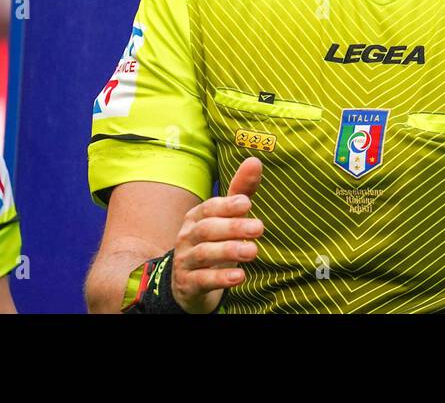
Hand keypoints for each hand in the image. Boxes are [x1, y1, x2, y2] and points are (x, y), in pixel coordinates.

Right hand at [170, 157, 263, 312]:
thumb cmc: (213, 243)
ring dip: (229, 251)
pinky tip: (240, 276)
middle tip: (259, 228)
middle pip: (207, 229)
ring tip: (253, 251)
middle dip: (233, 227)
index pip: (209, 207)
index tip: (247, 203)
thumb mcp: (226, 219)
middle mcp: (187, 237)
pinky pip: (202, 280)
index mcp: (196, 217)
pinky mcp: (189, 284)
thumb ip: (240, 192)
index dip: (227, 205)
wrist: (189, 283)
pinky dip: (220, 278)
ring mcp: (186, 261)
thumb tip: (255, 160)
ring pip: (204, 254)